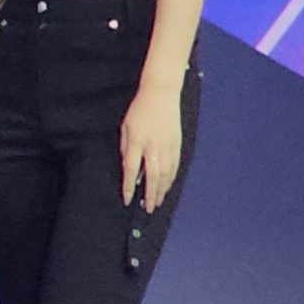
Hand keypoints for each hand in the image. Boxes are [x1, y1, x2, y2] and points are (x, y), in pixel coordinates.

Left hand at [117, 85, 185, 212]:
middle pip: (153, 176)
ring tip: (158, 202)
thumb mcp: (126, 127)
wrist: (161, 95)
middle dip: (151, 194)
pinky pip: (175, 166)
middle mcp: (153, 146)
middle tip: (149, 208)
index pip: (131, 169)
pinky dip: (172, 179)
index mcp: (137, 141)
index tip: (127, 199)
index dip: (129, 186)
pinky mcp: (177, 144)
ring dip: (162, 190)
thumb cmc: (139, 110)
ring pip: (166, 174)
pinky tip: (168, 187)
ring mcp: (168, 146)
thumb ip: (126, 148)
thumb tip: (128, 168)